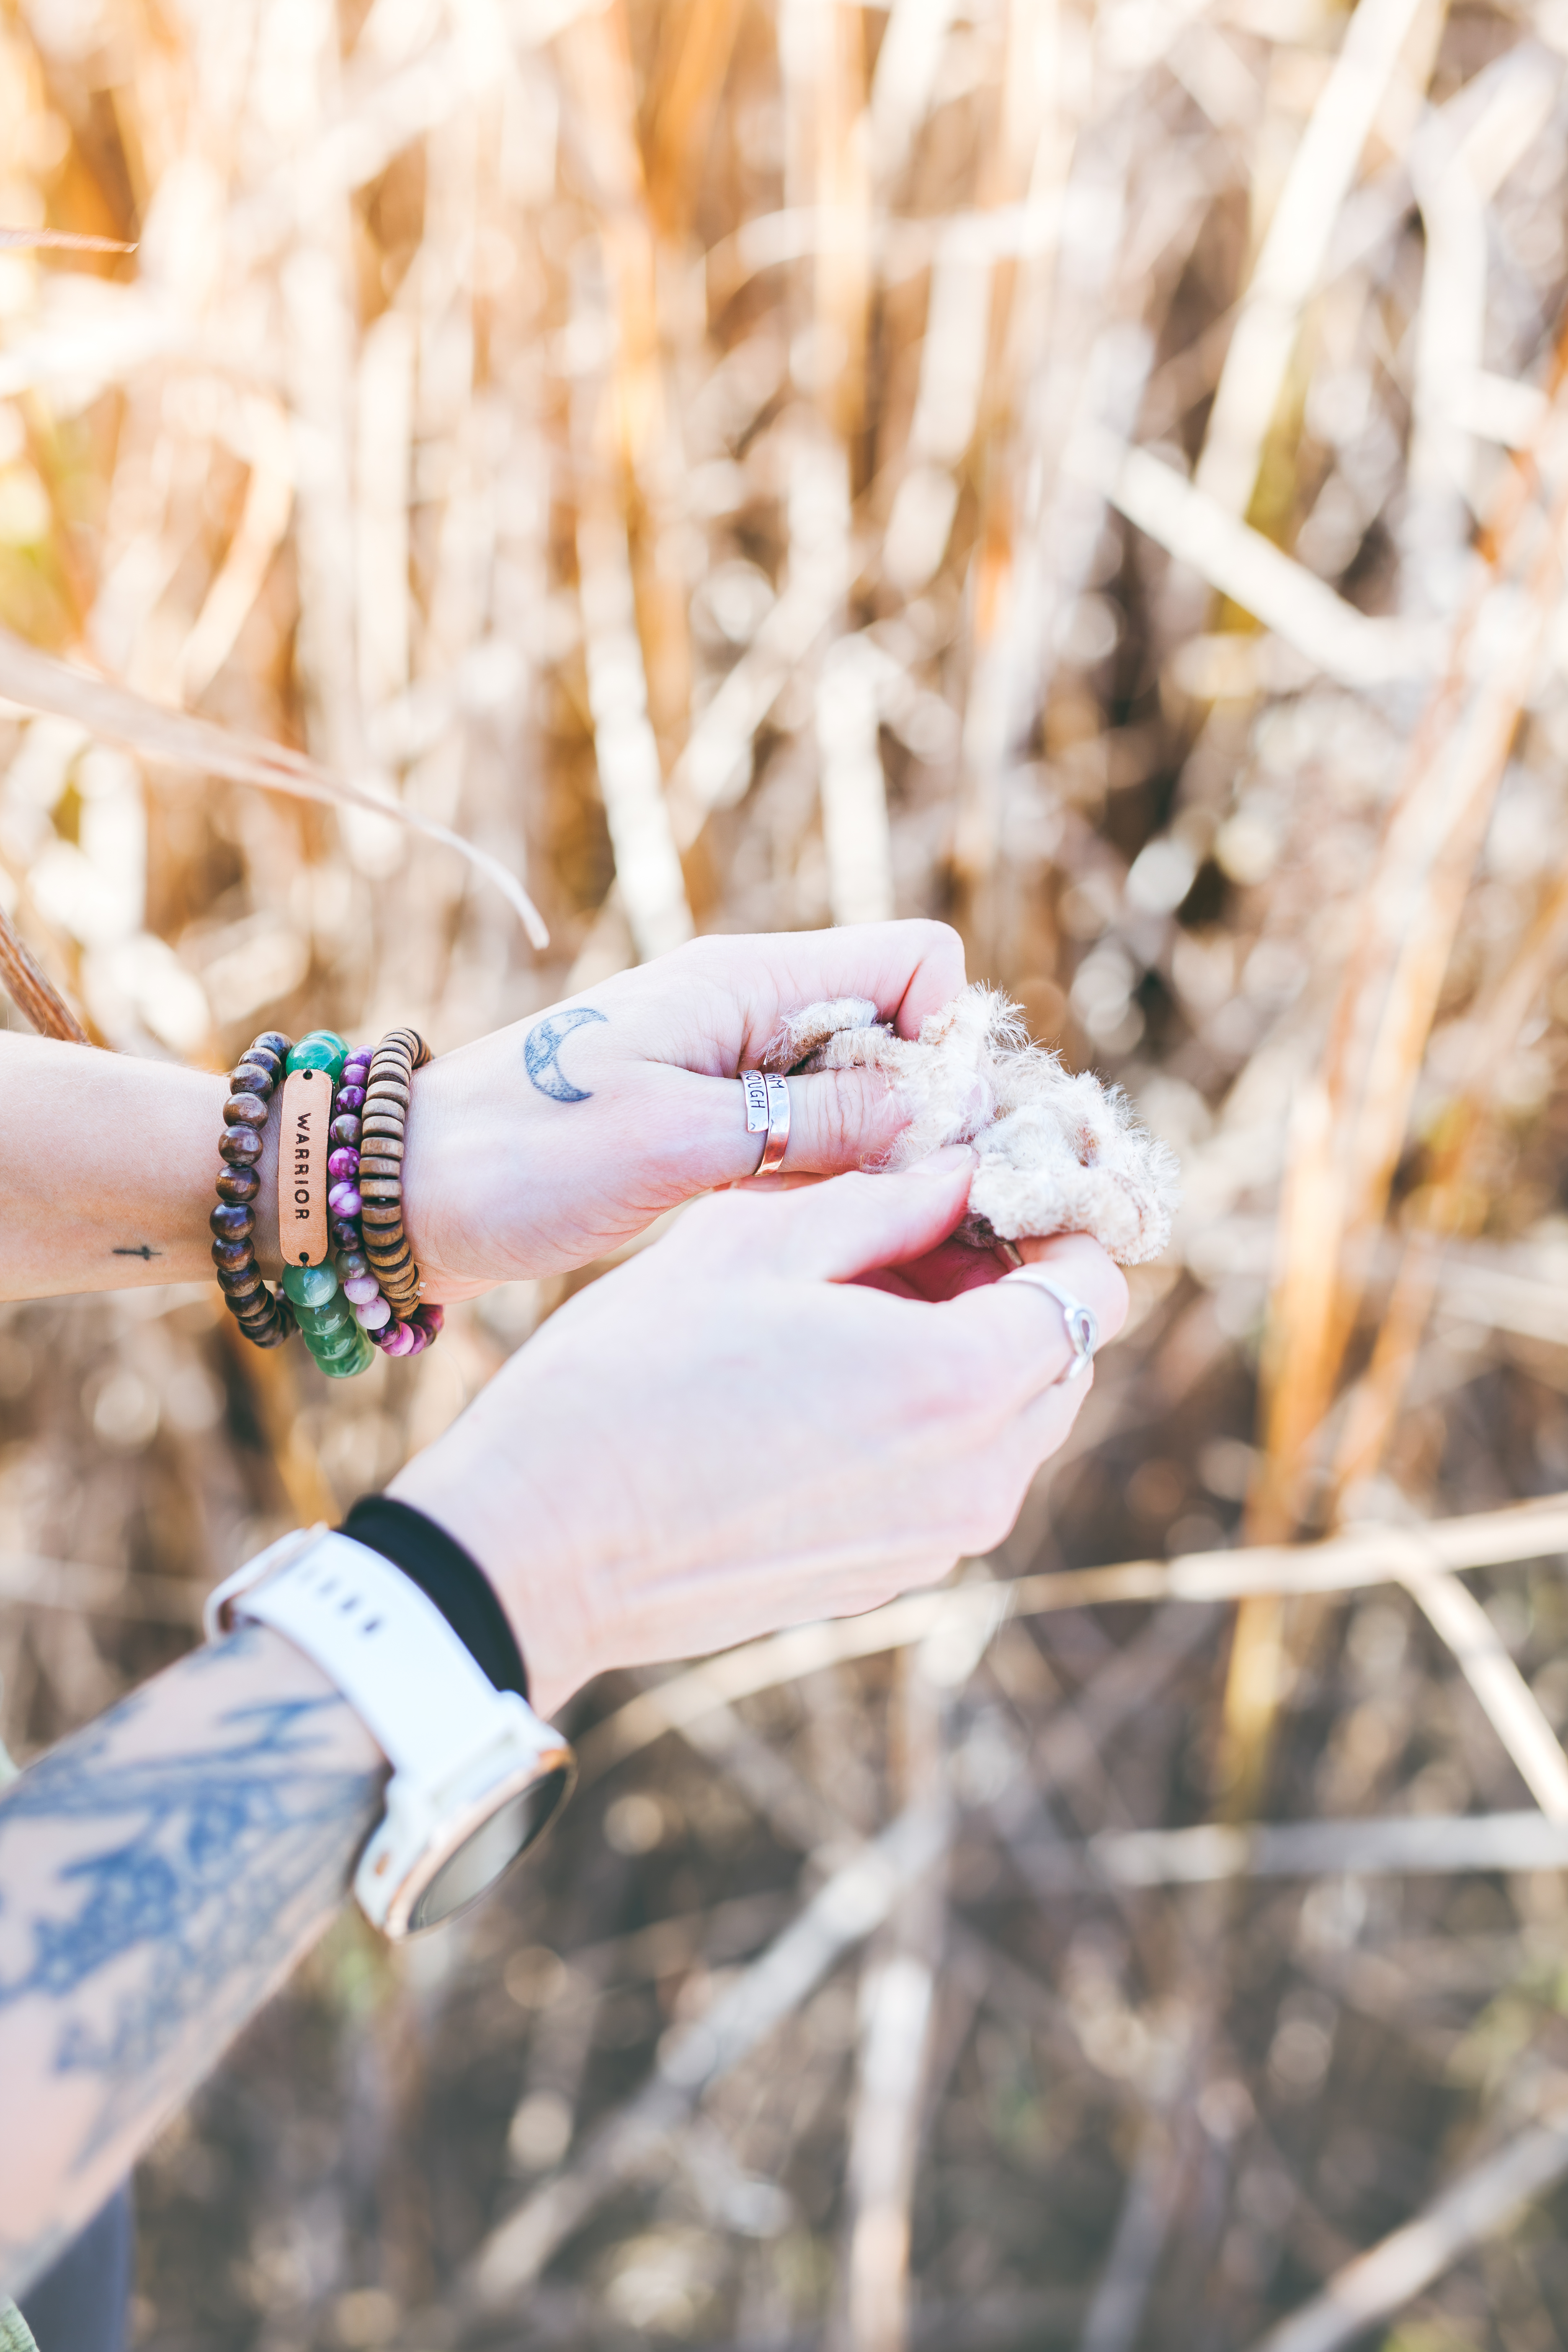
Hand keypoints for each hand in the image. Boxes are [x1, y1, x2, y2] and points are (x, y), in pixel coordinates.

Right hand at [390, 1148, 1127, 1715]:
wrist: (540, 1545)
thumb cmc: (633, 1377)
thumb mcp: (755, 1243)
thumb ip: (886, 1200)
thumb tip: (963, 1170)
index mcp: (958, 1383)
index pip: (1092, 1288)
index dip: (1054, 1221)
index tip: (985, 1187)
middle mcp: (975, 1480)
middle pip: (1061, 1357)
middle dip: (1009, 1283)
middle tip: (903, 1231)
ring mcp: (935, 1543)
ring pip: (1008, 1420)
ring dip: (963, 1349)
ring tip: (846, 1301)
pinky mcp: (886, 1577)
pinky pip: (950, 1477)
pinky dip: (922, 1418)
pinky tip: (820, 1380)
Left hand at [402, 921, 966, 1298]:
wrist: (402, 1193)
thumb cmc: (521, 1157)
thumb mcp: (677, 1142)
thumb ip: (814, 1123)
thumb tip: (938, 1114)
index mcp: (748, 982)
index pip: (915, 961)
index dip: (945, 1041)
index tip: (928, 1133)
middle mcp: (752, 1012)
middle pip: (901, 1030)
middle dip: (926, 1108)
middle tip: (907, 1200)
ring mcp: (732, 1068)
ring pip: (863, 1091)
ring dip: (882, 1152)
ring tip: (861, 1226)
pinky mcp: (711, 1125)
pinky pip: (812, 1136)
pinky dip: (830, 1178)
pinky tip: (812, 1232)